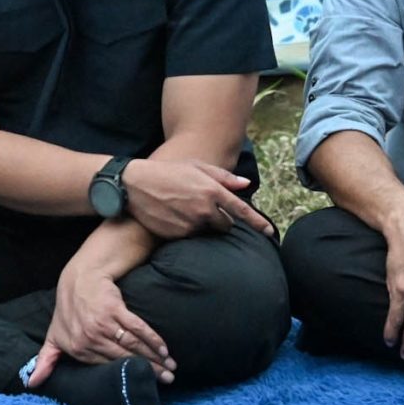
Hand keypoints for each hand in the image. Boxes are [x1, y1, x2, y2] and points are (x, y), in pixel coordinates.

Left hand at [32, 249, 174, 384]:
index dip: (126, 376)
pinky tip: (164, 349)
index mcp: (77, 349)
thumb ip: (46, 361)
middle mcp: (90, 337)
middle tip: (168, 381)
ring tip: (171, 368)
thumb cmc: (66, 311)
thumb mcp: (53, 337)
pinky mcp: (115, 308)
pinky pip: (137, 327)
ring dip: (155, 357)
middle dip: (148, 371)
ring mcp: (103, 323)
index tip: (144, 384)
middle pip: (124, 359)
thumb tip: (31, 384)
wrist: (78, 279)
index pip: (107, 367)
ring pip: (133, 345)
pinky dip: (153, 338)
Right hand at [121, 158, 272, 238]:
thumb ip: (223, 177)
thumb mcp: (195, 167)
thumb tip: (245, 185)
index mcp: (212, 191)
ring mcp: (190, 224)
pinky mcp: (177, 235)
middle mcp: (204, 209)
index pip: (241, 211)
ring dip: (201, 224)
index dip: (258, 223)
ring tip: (182, 209)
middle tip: (202, 208)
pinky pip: (189, 237)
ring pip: (206, 232)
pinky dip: (185, 230)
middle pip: (225, 226)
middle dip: (220, 220)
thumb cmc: (167, 172)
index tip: (270, 232)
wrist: (134, 185)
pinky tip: (172, 217)